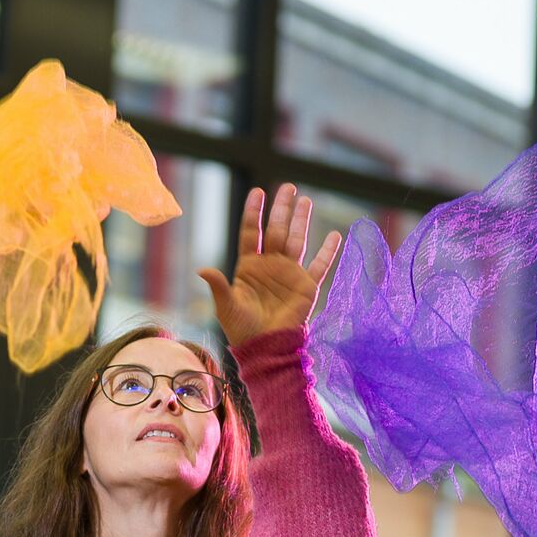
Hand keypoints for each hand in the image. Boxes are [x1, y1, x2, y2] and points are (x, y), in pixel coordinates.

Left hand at [197, 183, 342, 347]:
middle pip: (277, 230)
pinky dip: (328, 251)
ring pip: (297, 240)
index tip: (258, 191)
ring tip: (305, 200)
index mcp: (249, 266)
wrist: (265, 348)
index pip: (252, 232)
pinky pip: (320, 265)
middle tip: (288, 187)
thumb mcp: (227, 307)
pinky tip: (334, 234)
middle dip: (282, 208)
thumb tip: (201, 270)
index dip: (254, 212)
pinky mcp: (306, 286)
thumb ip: (218, 286)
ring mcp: (290, 273)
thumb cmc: (242, 329)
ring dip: (301, 221)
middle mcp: (270, 265)